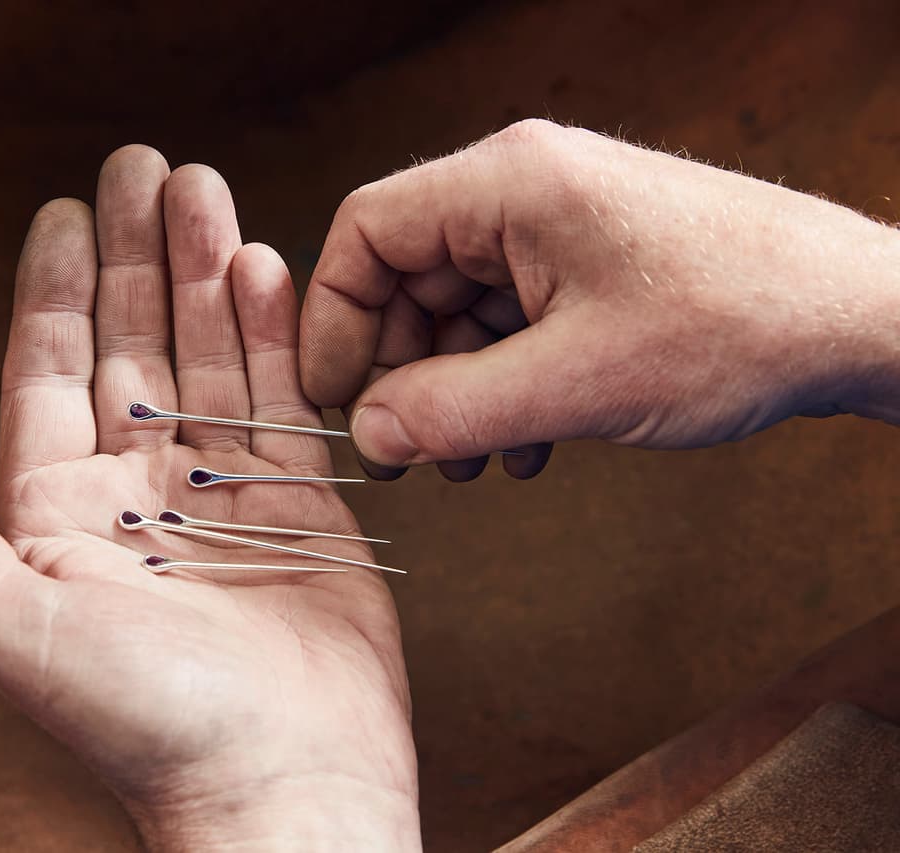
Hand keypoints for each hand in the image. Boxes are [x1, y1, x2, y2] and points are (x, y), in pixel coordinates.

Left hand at [0, 147, 418, 850]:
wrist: (277, 778)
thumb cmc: (140, 721)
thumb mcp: (8, 621)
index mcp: (59, 511)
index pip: (51, 372)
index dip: (56, 288)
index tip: (65, 209)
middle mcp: (137, 490)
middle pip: (133, 346)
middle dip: (137, 256)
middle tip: (147, 166)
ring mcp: (221, 489)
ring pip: (209, 356)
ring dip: (206, 273)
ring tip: (207, 190)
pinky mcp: (299, 500)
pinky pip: (281, 396)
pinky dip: (273, 332)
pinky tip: (264, 267)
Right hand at [300, 120, 899, 477]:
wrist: (859, 319)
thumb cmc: (739, 321)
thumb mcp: (576, 381)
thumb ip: (453, 410)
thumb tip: (369, 435)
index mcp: (508, 184)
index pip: (369, 231)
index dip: (336, 318)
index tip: (335, 398)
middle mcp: (524, 194)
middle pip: (408, 277)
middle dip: (400, 371)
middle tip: (405, 452)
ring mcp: (558, 230)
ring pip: (458, 310)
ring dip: (453, 392)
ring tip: (472, 461)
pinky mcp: (587, 267)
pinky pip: (509, 324)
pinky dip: (501, 386)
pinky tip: (527, 445)